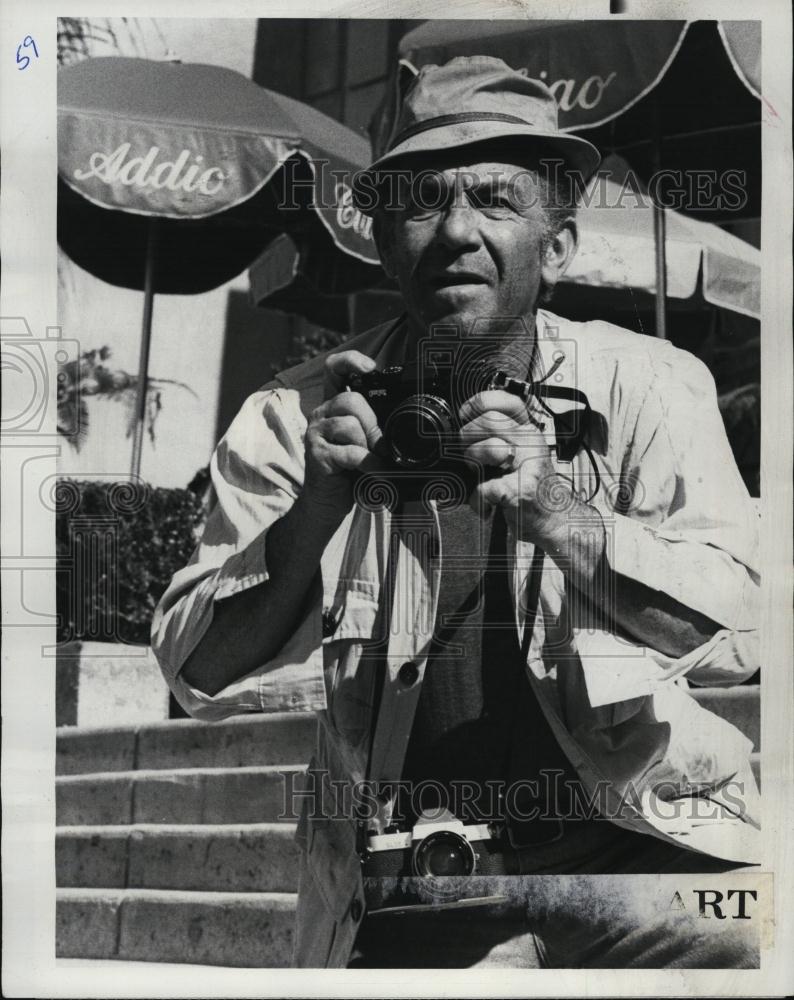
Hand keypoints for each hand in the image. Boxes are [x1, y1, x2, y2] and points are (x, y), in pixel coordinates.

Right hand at [302, 350, 383, 524]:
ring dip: (370, 446)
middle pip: (351, 399)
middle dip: (373, 424)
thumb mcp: (364, 442)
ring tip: (373, 461)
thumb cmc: (349, 471)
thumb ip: (373, 424)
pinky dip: (369, 464)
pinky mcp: (317, 456)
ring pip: (350, 424)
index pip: (334, 369)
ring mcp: (316, 434)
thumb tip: (401, 416)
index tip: (370, 367)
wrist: (327, 504)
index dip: (351, 361)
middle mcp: (320, 415)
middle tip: (381, 447)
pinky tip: (373, 472)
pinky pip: (351, 452)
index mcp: (333, 407)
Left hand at [458, 390, 573, 544]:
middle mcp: (531, 442)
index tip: (466, 415)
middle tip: (468, 453)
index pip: (507, 400)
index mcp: (527, 430)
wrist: (554, 518)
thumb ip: (498, 437)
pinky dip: (477, 500)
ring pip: (489, 448)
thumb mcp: (517, 453)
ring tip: (479, 476)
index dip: (479, 403)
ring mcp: (528, 464)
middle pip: (489, 420)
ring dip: (473, 464)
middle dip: (468, 436)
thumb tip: (463, 427)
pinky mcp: (521, 490)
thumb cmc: (529, 487)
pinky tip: (485, 504)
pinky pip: (485, 488)